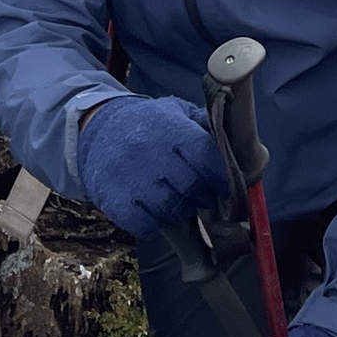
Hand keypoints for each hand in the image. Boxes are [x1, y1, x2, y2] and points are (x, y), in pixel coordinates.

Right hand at [76, 93, 230, 235]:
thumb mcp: (176, 112)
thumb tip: (240, 146)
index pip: (205, 157)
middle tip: (204, 198)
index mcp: (170, 129)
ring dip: (181, 212)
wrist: (97, 129)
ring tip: (181, 204)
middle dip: (203, 197)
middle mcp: (150, 153)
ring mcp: (130, 178)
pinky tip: (156, 213)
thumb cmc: (147, 124)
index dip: (220, 177)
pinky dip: (155, 224)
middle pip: (190, 187)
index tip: (225, 188)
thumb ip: (205, 126)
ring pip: (169, 209)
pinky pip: (144, 225)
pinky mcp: (113, 199)